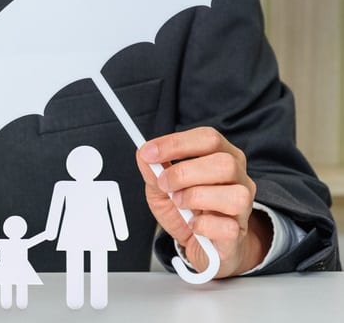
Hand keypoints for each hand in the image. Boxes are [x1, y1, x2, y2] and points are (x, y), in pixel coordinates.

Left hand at [136, 127, 271, 277]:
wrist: (204, 248)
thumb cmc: (188, 212)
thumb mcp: (163, 189)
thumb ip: (154, 172)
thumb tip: (143, 155)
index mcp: (222, 156)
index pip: (209, 138)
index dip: (177, 143)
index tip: (148, 153)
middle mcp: (238, 178)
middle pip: (224, 163)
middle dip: (184, 172)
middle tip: (164, 184)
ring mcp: (243, 206)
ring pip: (234, 194)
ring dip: (196, 197)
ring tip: (179, 203)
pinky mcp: (237, 233)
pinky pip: (227, 227)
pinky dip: (202, 225)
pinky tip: (192, 225)